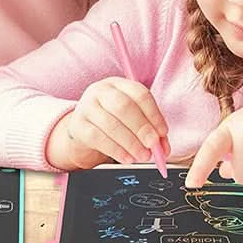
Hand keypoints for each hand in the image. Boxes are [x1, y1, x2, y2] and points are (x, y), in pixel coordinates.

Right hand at [45, 77, 169, 170]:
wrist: (83, 125)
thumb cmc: (113, 118)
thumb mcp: (131, 117)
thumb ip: (150, 129)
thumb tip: (163, 148)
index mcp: (119, 84)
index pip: (139, 93)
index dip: (154, 114)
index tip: (162, 133)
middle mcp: (101, 91)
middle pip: (123, 106)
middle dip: (141, 127)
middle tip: (152, 145)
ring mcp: (87, 107)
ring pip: (111, 123)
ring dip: (131, 143)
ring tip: (143, 156)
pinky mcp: (78, 125)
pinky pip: (98, 138)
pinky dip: (116, 150)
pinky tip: (127, 158)